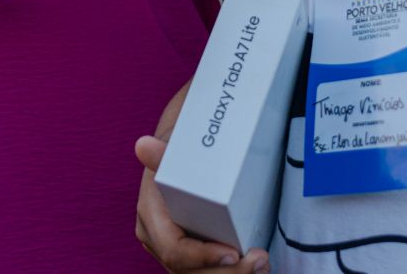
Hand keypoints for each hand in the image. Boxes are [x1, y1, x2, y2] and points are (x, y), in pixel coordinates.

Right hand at [136, 135, 268, 272]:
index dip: (202, 257)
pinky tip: (258, 269)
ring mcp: (175, 252)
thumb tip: (143, 145)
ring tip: (263, 265)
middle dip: (227, 273)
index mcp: (151, 219)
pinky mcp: (192, 257)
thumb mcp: (171, 152)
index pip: (174, 250)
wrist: (176, 158)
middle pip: (190, 272)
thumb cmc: (177, 154)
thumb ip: (162, 154)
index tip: (234, 253)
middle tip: (260, 260)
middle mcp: (158, 241)